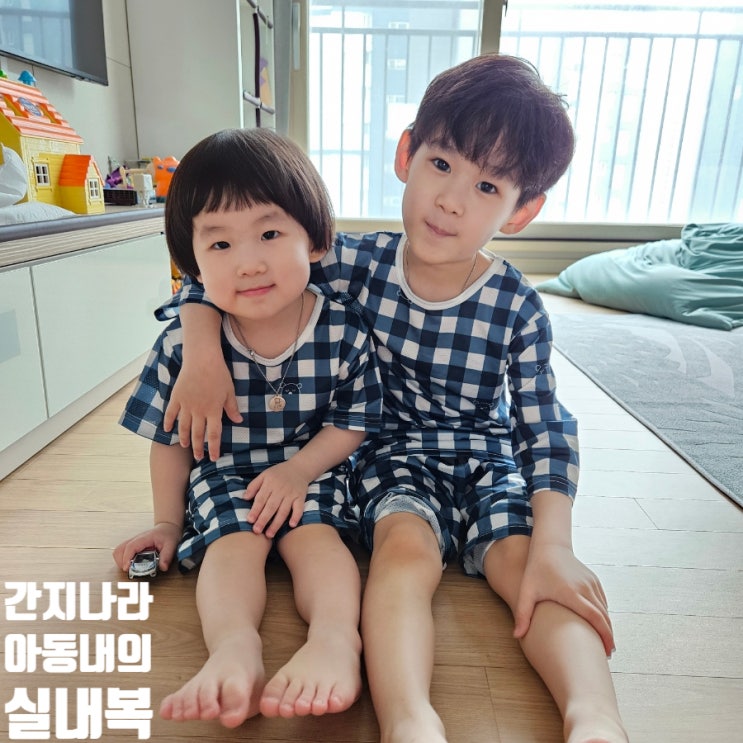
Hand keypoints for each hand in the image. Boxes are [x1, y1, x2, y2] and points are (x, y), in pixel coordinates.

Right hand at [113, 522, 181, 573]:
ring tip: (129, 568)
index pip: (131, 547)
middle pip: (120, 549)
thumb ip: (167, 556)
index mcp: (145, 538)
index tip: (127, 568)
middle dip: (121, 561)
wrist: (168, 527)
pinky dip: (123, 559)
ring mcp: (133, 541)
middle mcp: (136, 539)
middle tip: (129, 570)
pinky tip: (131, 564)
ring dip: (121, 561)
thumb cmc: (169, 534)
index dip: (127, 558)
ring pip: (119, 550)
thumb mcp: (171, 545)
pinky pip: (122, 552)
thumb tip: (163, 567)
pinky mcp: (133, 545)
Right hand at [163, 356, 240, 460]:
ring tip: (186, 446)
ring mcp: (186, 405)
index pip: (214, 435)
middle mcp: (199, 411)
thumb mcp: (229, 392)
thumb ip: (232, 408)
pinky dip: (168, 422)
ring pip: (184, 427)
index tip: (214, 458)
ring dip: (185, 438)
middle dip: (199, 448)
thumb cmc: (219, 374)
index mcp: (213, 411)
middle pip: (198, 434)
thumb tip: (238, 421)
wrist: (202, 359)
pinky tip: (167, 430)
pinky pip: (170, 413)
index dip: (214, 448)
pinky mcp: (176, 397)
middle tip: (199, 457)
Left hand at [244, 462, 310, 538]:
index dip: (255, 510)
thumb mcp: (264, 475)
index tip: (249, 520)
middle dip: (263, 519)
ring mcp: (291, 494)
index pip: (261, 499)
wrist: (299, 468)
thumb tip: (244, 498)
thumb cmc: (278, 473)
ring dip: (276, 523)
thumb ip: (253, 486)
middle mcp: (280, 489)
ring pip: (283, 510)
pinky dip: (296, 516)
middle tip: (257, 531)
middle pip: (271, 507)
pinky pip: (299, 508)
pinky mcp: (301, 497)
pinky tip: (291, 525)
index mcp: (270, 484)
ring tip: (269, 534)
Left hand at [513, 541, 614, 655]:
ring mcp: (591, 582)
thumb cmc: (536, 569)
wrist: (549, 546)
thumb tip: (516, 636)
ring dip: (607, 625)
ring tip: (604, 642)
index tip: (607, 651)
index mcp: (571, 593)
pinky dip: (604, 614)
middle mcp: (585, 587)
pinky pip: (602, 600)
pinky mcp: (593, 579)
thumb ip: (522, 614)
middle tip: (607, 653)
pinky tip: (600, 624)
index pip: (595, 618)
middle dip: (608, 635)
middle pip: (604, 616)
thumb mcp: (527, 591)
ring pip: (605, 608)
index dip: (604, 635)